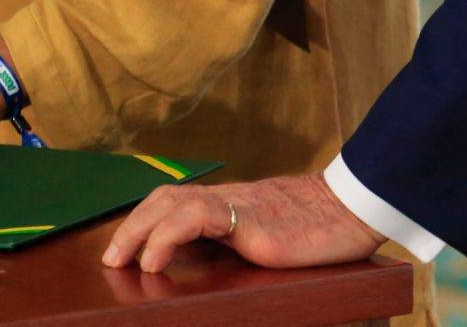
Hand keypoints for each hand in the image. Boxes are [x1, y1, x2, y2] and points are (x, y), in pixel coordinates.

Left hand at [103, 173, 385, 273]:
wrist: (355, 211)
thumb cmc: (322, 232)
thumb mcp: (274, 240)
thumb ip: (245, 245)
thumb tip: (221, 267)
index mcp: (233, 206)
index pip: (176, 202)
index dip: (147, 220)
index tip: (125, 247)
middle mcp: (229, 201)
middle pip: (165, 199)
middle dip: (132, 226)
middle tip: (110, 258)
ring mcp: (237, 208)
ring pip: (171, 204)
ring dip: (138, 231)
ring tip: (119, 259)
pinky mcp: (249, 221)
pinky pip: (194, 218)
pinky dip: (166, 237)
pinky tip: (154, 262)